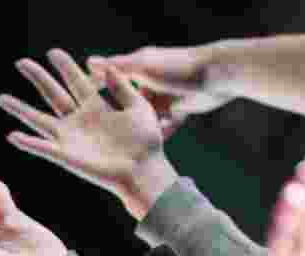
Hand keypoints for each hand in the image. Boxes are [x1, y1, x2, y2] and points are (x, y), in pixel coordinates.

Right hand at [0, 50, 177, 219]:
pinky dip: (28, 143)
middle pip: (52, 95)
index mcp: (97, 107)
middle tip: (21, 63)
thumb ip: (122, 86)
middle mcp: (78, 121)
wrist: (143, 169)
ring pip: (39, 120)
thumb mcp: (138, 107)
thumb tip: (108, 66)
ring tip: (2, 98)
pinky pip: (43, 148)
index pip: (76, 81)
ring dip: (20, 110)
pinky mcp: (66, 156)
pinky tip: (12, 136)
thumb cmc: (145, 141)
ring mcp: (70, 138)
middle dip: (37, 78)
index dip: (64, 67)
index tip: (52, 52)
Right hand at [87, 44, 234, 134]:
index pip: (113, 80)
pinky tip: (157, 143)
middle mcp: (151, 83)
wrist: (219, 75)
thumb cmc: (179, 67)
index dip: (100, 92)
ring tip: (132, 144)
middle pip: (129, 104)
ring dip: (143, 130)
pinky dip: (163, 133)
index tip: (86, 108)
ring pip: (147, 118)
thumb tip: (87, 62)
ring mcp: (166, 96)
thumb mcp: (143, 67)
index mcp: (140, 69)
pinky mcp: (180, 109)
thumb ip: (116, 67)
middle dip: (122, 119)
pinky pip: (166, 126)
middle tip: (108, 135)